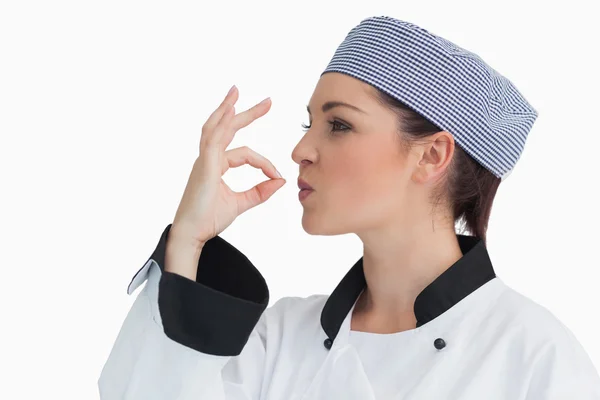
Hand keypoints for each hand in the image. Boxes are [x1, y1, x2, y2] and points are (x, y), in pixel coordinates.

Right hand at [170, 85, 285, 247]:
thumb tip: (280, 181)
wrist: (192, 234)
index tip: (277, 176)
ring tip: (237, 91)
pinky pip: (213, 140)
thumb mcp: (241, 203)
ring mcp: (204, 160)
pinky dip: (222, 124)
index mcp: (216, 165)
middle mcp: (209, 158)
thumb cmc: (209, 219)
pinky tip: (230, 110)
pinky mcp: (204, 166)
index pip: (246, 154)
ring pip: (216, 127)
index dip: (264, 163)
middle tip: (267, 101)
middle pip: (227, 128)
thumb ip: (260, 192)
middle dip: (247, 113)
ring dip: (227, 108)